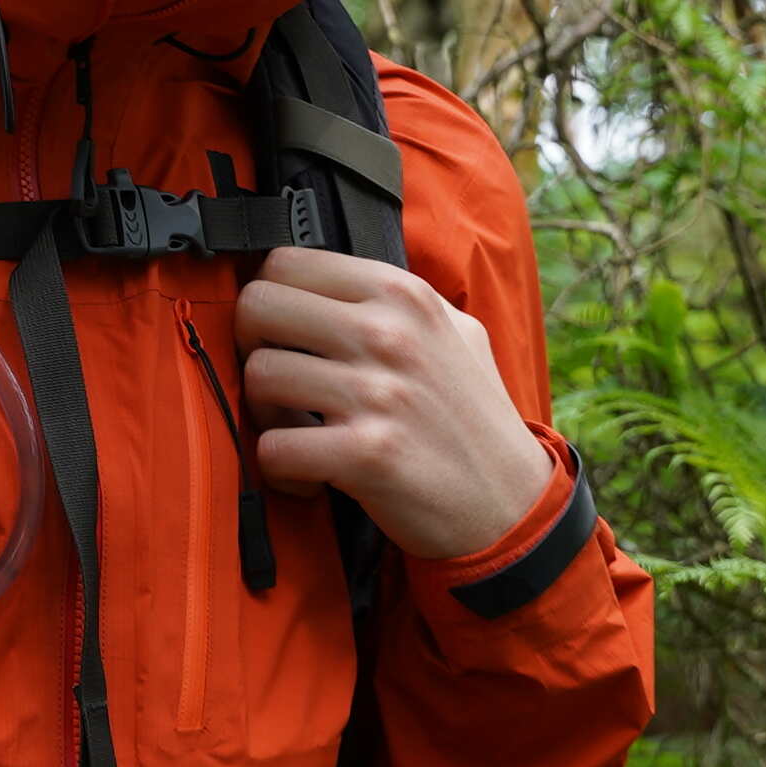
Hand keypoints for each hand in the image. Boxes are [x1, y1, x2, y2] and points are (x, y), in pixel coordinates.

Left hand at [236, 246, 558, 567]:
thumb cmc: (472, 417)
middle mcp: (388, 333)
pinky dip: (280, 470)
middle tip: (281, 385)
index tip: (283, 337)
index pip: (286, 262)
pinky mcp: (365, 453)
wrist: (512, 504)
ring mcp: (377, 392)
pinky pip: (272, 447)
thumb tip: (316, 279)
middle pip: (258, 308)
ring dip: (266, 416)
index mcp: (403, 293)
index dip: (271, 302)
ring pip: (259, 377)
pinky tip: (310, 476)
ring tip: (300, 434)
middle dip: (253, 350)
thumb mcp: (454, 331)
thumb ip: (391, 299)